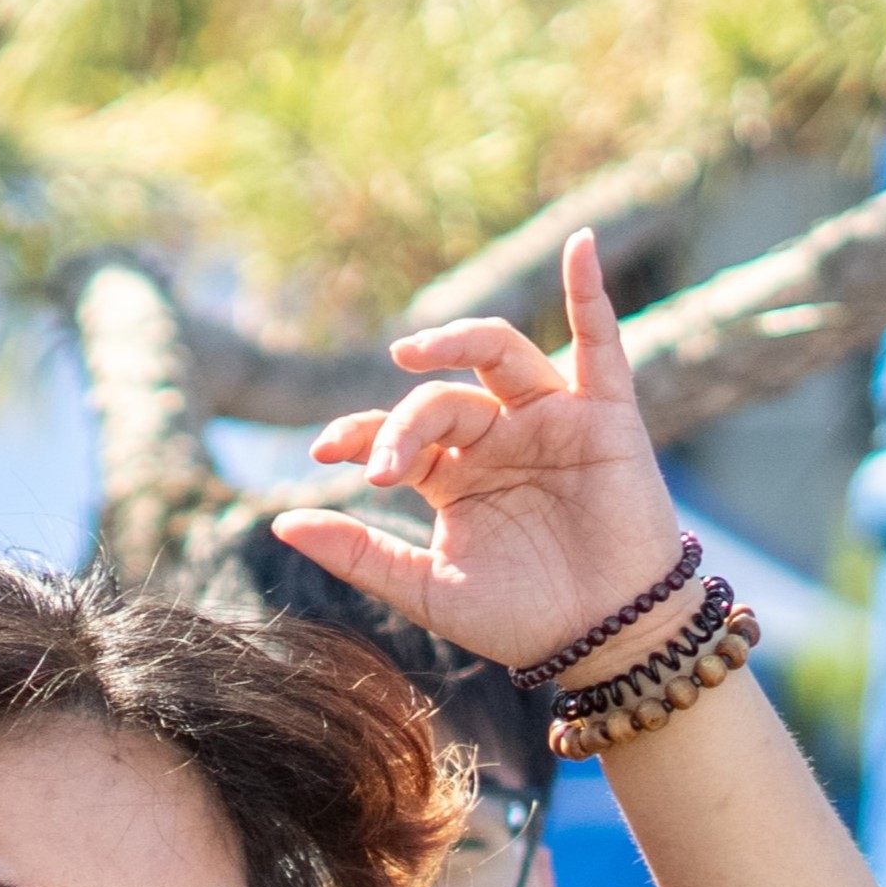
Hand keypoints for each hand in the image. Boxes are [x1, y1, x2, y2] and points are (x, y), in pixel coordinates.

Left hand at [268, 230, 686, 673]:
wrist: (605, 639)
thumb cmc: (520, 617)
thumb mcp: (427, 588)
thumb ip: (358, 554)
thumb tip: (279, 521)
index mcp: (452, 472)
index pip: (395, 433)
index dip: (358, 434)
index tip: (323, 453)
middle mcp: (496, 436)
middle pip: (439, 399)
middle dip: (401, 425)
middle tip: (380, 467)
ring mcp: (549, 419)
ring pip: (498, 355)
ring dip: (457, 341)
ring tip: (412, 350)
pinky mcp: (606, 416)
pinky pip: (601, 344)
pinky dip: (589, 292)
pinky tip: (578, 247)